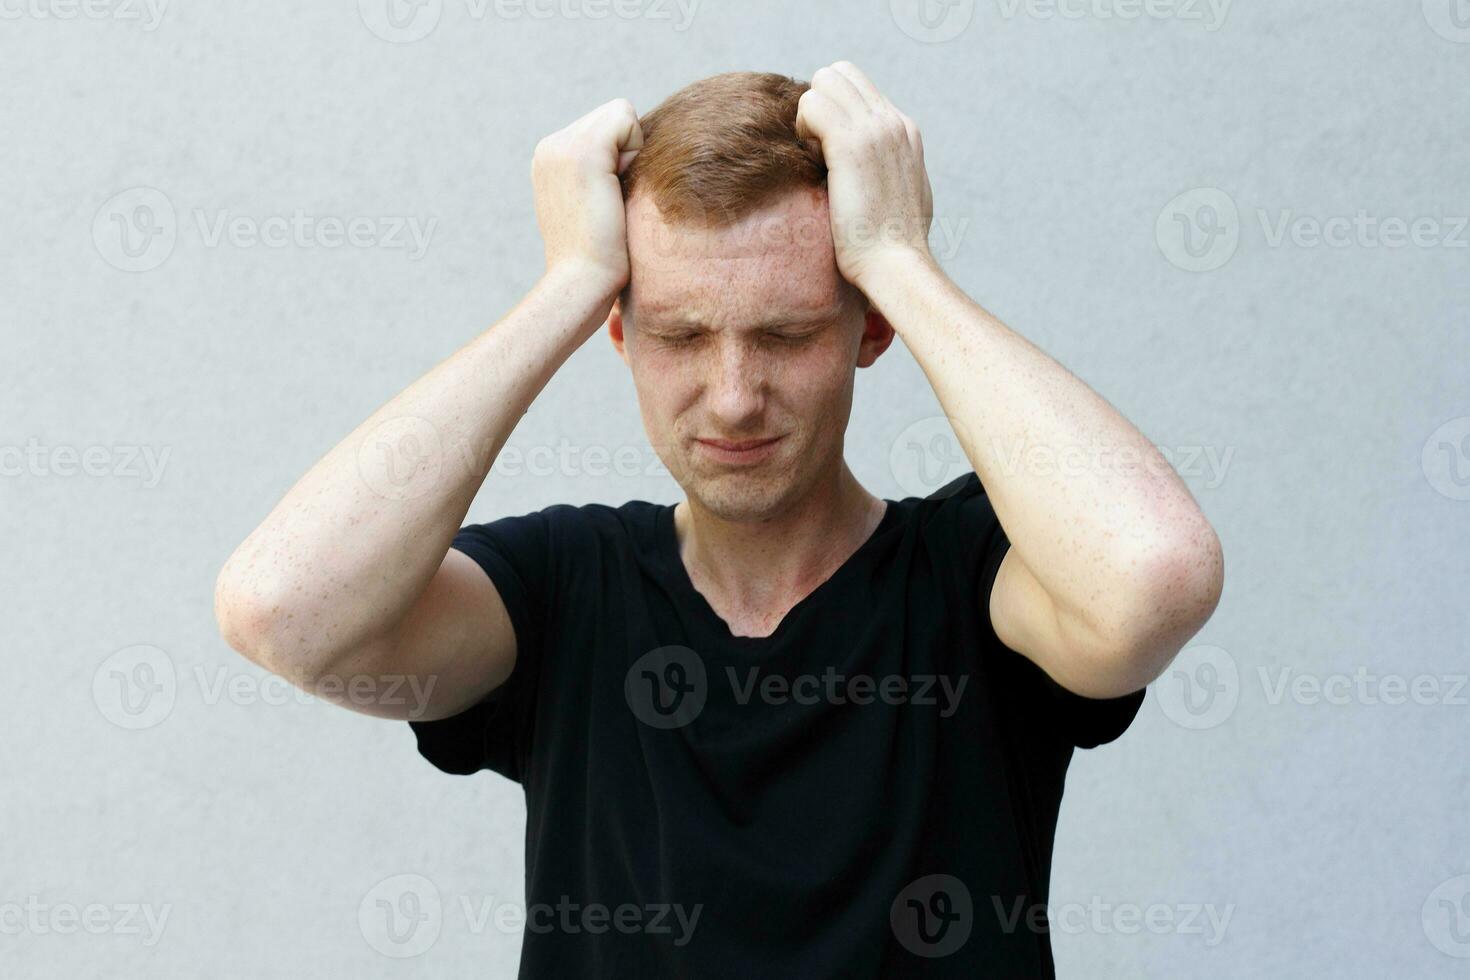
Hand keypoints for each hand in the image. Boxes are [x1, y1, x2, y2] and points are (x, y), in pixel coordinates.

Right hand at [531, 98, 642, 301]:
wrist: (581, 283)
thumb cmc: (599, 259)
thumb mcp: (596, 206)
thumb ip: (605, 176)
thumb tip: (632, 161)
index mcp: (551, 159)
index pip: (604, 126)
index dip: (620, 158)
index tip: (606, 201)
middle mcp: (549, 147)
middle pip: (614, 115)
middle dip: (626, 152)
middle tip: (611, 202)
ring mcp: (561, 146)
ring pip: (621, 114)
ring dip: (631, 155)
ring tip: (612, 199)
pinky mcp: (581, 152)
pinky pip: (626, 117)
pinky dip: (634, 151)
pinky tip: (617, 191)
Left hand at [795, 62, 933, 292]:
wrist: (896, 267)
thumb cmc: (892, 248)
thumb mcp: (900, 199)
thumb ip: (890, 172)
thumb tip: (875, 173)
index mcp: (905, 132)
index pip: (858, 89)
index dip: (833, 113)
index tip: (829, 154)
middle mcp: (893, 122)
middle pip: (840, 73)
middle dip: (818, 105)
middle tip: (815, 149)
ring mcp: (875, 129)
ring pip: (824, 81)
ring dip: (808, 116)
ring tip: (814, 156)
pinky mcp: (852, 144)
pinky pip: (812, 104)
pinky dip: (803, 129)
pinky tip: (812, 163)